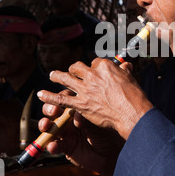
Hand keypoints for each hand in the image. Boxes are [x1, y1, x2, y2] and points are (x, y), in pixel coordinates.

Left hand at [37, 58, 152, 139]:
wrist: (131, 112)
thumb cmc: (134, 96)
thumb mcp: (130, 77)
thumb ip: (124, 70)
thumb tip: (125, 64)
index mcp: (104, 66)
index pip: (94, 63)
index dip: (93, 68)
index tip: (94, 73)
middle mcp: (92, 75)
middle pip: (77, 68)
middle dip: (74, 69)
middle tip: (71, 71)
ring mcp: (84, 89)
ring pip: (65, 79)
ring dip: (57, 76)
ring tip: (53, 75)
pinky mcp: (80, 104)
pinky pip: (60, 99)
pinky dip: (49, 97)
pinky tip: (41, 95)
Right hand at [39, 94, 124, 175]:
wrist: (111, 152)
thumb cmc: (107, 132)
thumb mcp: (97, 121)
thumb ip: (85, 116)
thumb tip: (76, 113)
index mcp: (77, 110)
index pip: (64, 99)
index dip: (60, 97)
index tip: (62, 97)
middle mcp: (68, 120)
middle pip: (52, 110)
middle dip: (49, 109)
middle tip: (54, 110)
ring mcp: (65, 133)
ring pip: (48, 127)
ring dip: (44, 125)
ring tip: (46, 125)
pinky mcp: (64, 147)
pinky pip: (54, 146)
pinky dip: (51, 146)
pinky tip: (53, 146)